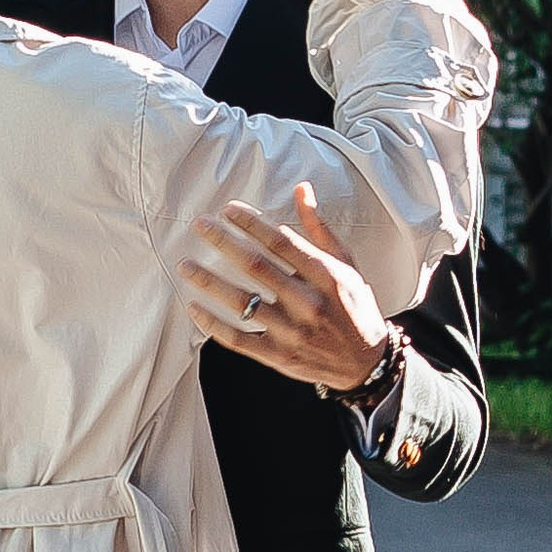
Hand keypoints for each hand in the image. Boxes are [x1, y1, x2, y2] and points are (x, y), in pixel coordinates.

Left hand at [181, 185, 393, 394]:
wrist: (365, 362)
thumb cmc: (353, 307)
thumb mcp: (345, 264)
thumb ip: (319, 228)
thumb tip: (302, 189)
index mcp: (326, 276)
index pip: (282, 242)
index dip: (252, 224)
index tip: (227, 210)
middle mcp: (308, 303)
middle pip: (257, 267)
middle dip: (224, 243)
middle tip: (200, 225)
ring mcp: (292, 332)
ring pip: (242, 303)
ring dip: (210, 282)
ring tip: (186, 266)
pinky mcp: (279, 356)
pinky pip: (239, 340)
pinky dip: (213, 325)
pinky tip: (194, 307)